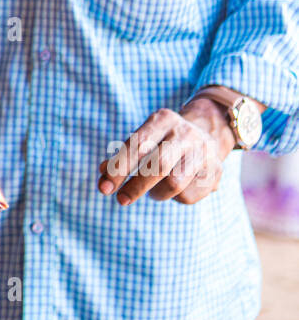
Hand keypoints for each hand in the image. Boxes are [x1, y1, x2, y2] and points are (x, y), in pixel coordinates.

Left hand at [97, 98, 234, 206]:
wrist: (207, 133)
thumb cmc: (162, 139)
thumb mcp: (143, 138)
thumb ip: (122, 155)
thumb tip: (103, 173)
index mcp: (164, 119)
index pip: (138, 144)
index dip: (119, 168)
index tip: (104, 187)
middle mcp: (186, 133)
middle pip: (159, 164)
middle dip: (136, 186)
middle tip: (121, 200)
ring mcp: (204, 152)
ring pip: (175, 184)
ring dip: (157, 193)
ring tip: (152, 191)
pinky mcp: (216, 171)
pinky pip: (188, 196)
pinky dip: (174, 198)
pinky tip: (174, 189)